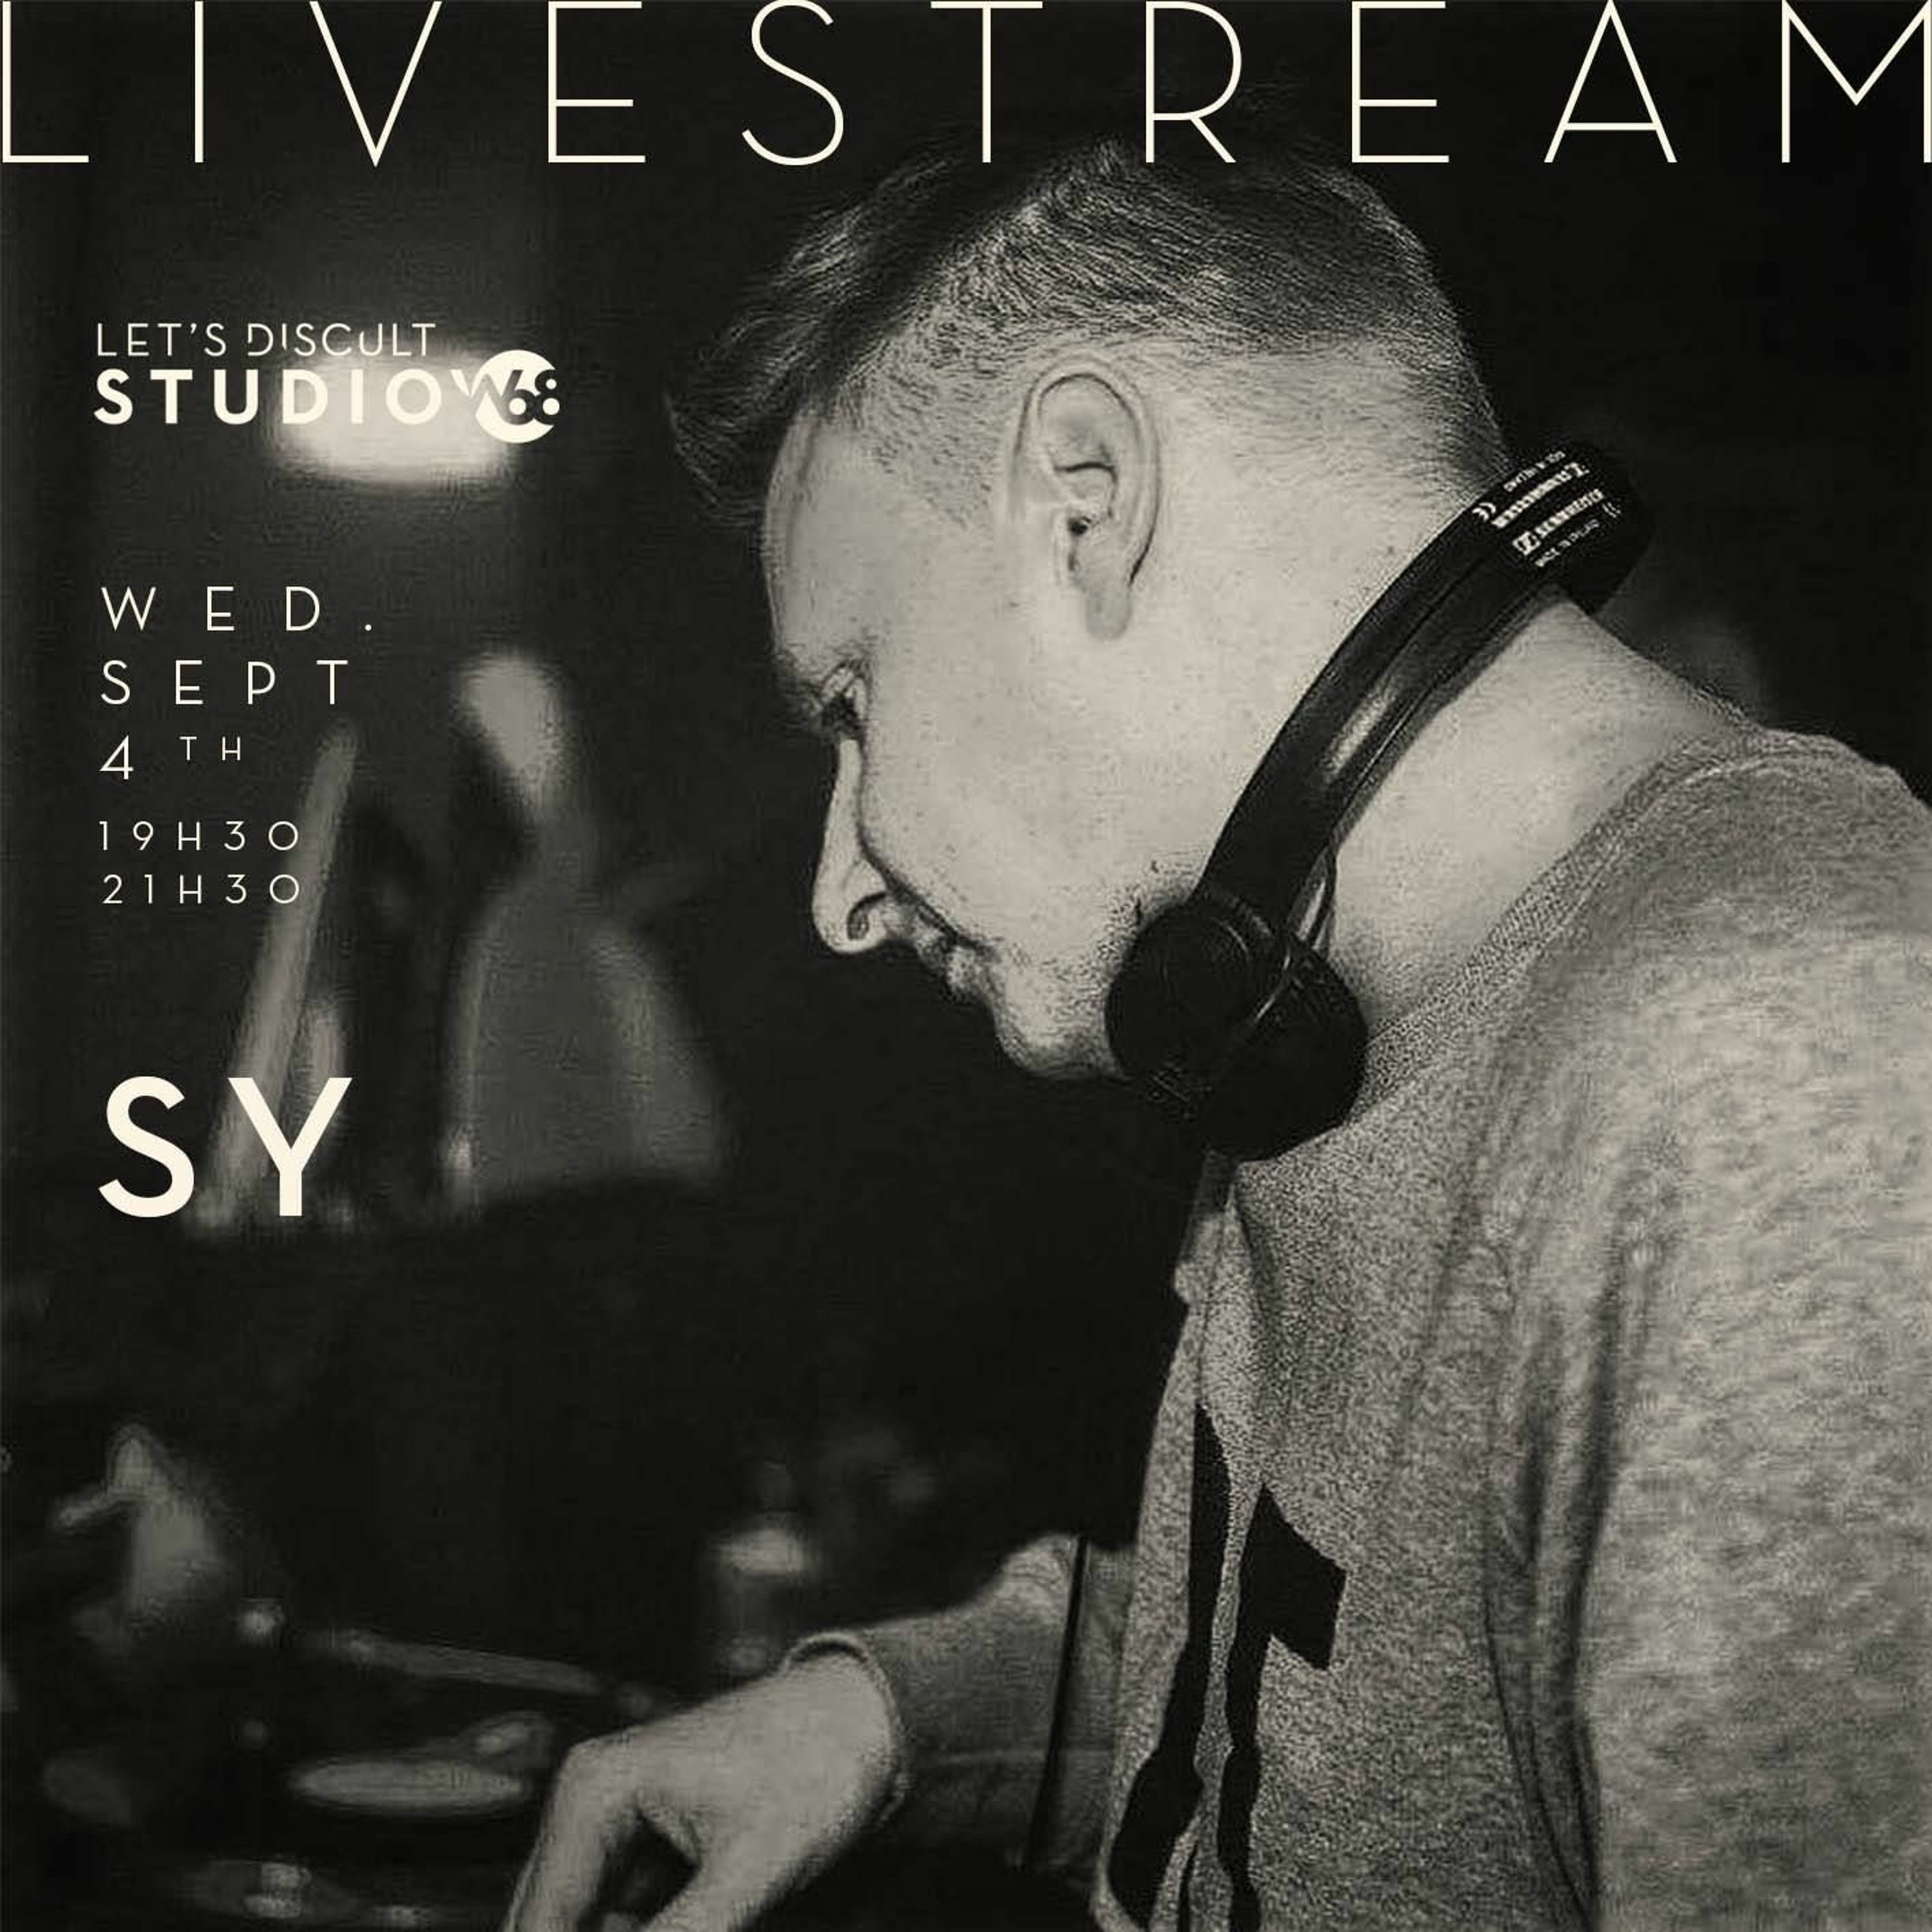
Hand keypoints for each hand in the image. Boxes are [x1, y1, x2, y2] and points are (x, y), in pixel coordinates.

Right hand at [503, 1651, 899, 1931]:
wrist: (866, 1718)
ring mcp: (615, 1821)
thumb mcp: (749, 1869)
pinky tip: (705, 1918)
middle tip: (699, 1924)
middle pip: (555, 1922)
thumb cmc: (818, 1764)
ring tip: (714, 1910)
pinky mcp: (647, 1843)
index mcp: (593, 1792)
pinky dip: (654, 1929)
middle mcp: (588, 1800)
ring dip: (630, 1931)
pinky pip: (625, 1917)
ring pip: (588, 1922)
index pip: (541, 1924)